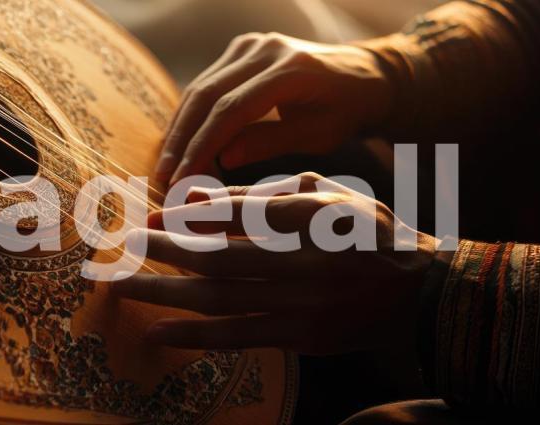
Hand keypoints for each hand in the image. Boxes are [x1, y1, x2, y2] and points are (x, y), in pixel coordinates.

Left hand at [113, 173, 435, 354]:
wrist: (420, 294)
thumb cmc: (370, 233)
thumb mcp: (332, 195)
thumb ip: (271, 193)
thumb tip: (200, 195)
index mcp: (316, 218)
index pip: (242, 213)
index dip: (192, 214)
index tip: (152, 213)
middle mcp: (305, 262)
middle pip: (220, 257)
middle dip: (164, 252)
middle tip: (122, 247)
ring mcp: (302, 305)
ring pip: (220, 299)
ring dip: (165, 293)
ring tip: (120, 288)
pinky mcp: (300, 337)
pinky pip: (238, 337)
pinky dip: (194, 335)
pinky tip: (156, 331)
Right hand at [155, 33, 392, 184]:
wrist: (361, 75)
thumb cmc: (345, 110)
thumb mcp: (317, 134)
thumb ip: (270, 142)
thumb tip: (221, 158)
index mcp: (291, 69)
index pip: (232, 110)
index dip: (203, 146)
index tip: (184, 179)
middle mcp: (265, 49)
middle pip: (207, 95)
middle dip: (182, 140)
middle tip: (164, 177)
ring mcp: (250, 45)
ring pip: (200, 88)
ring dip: (179, 129)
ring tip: (166, 167)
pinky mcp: (240, 50)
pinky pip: (206, 84)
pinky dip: (191, 116)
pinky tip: (178, 144)